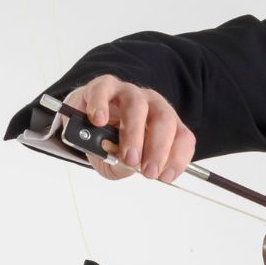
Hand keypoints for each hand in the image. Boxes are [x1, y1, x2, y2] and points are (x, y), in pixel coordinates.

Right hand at [63, 75, 195, 182]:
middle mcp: (152, 105)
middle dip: (158, 149)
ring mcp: (128, 93)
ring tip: (127, 156)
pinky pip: (104, 91)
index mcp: (164, 123)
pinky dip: (101, 106)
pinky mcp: (103, 87)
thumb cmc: (108, 143)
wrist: (83, 124)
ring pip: (137, 106)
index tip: (165, 177)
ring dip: (134, 134)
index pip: (182, 136)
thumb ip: (125, 167)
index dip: (177, 157)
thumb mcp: (120, 164)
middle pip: (164, 120)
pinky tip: (99, 121)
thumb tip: (128, 165)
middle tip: (147, 171)